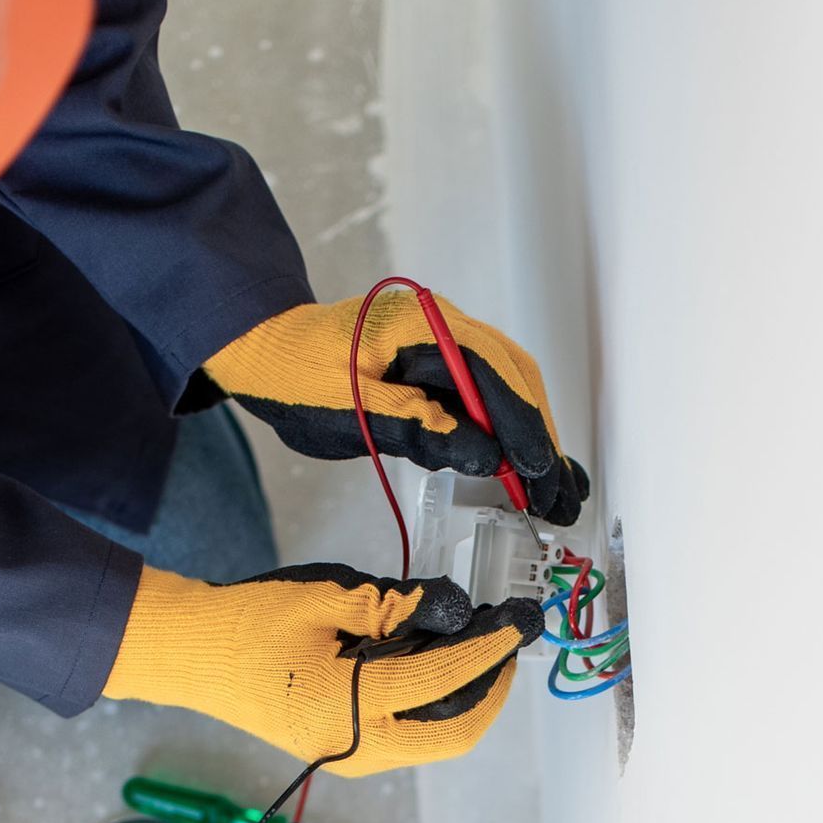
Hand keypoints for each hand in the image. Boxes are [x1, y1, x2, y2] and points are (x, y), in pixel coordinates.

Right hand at [102, 563, 543, 775]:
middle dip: (490, 692)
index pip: (442, 681)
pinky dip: (433, 707)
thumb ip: (395, 605)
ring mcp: (347, 757)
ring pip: (432, 742)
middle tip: (509, 648)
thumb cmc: (248, 620)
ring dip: (465, 702)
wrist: (188, 653)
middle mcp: (355, 748)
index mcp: (347, 708)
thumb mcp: (326, 596)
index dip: (489, 650)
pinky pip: (407, 738)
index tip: (520, 622)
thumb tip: (456, 611)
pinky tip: (437, 668)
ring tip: (480, 652)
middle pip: (452, 735)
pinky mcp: (339, 750)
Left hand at [199, 291, 589, 524]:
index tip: (542, 472)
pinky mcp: (435, 368)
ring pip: (504, 390)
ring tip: (555, 492)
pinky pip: (481, 398)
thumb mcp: (350, 410)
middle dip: (540, 439)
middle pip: (513, 381)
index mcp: (423, 327)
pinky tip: (522, 469)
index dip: (524, 426)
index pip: (493, 375)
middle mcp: (443, 327)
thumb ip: (418, 427)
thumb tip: (486, 454)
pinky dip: (504, 433)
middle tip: (560, 496)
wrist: (262, 351)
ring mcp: (442, 345)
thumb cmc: (295, 376)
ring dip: (529, 440)